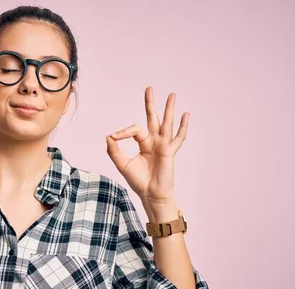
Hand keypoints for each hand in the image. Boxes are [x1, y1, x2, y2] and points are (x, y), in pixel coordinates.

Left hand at [105, 87, 188, 203]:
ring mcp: (163, 146)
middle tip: (148, 88)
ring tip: (172, 94)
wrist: (150, 194)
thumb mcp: (123, 164)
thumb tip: (108, 136)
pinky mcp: (169, 152)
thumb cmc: (139, 182)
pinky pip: (178, 138)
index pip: (134, 130)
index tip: (113, 138)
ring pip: (166, 123)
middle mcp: (154, 142)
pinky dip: (182, 127)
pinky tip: (186, 115)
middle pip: (152, 118)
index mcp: (144, 144)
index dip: (123, 132)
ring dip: (169, 109)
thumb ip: (114, 151)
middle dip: (150, 104)